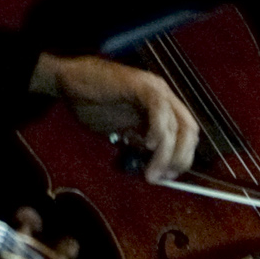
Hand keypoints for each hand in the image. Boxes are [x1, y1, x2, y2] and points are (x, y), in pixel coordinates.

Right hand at [31, 52, 197, 181]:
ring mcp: (154, 88)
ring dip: (168, 154)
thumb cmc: (92, 103)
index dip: (182, 157)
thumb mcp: (121, 130)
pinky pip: (159, 110)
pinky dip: (158, 131)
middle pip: (189, 130)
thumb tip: (155, 166)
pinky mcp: (141, 85)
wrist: (70, 81)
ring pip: (177, 124)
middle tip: (163, 177)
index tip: (169, 177)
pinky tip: (147, 144)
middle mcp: (164, 95)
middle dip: (180, 159)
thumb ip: (139, 143)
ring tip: (152, 171)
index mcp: (162, 105)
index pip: (186, 133)